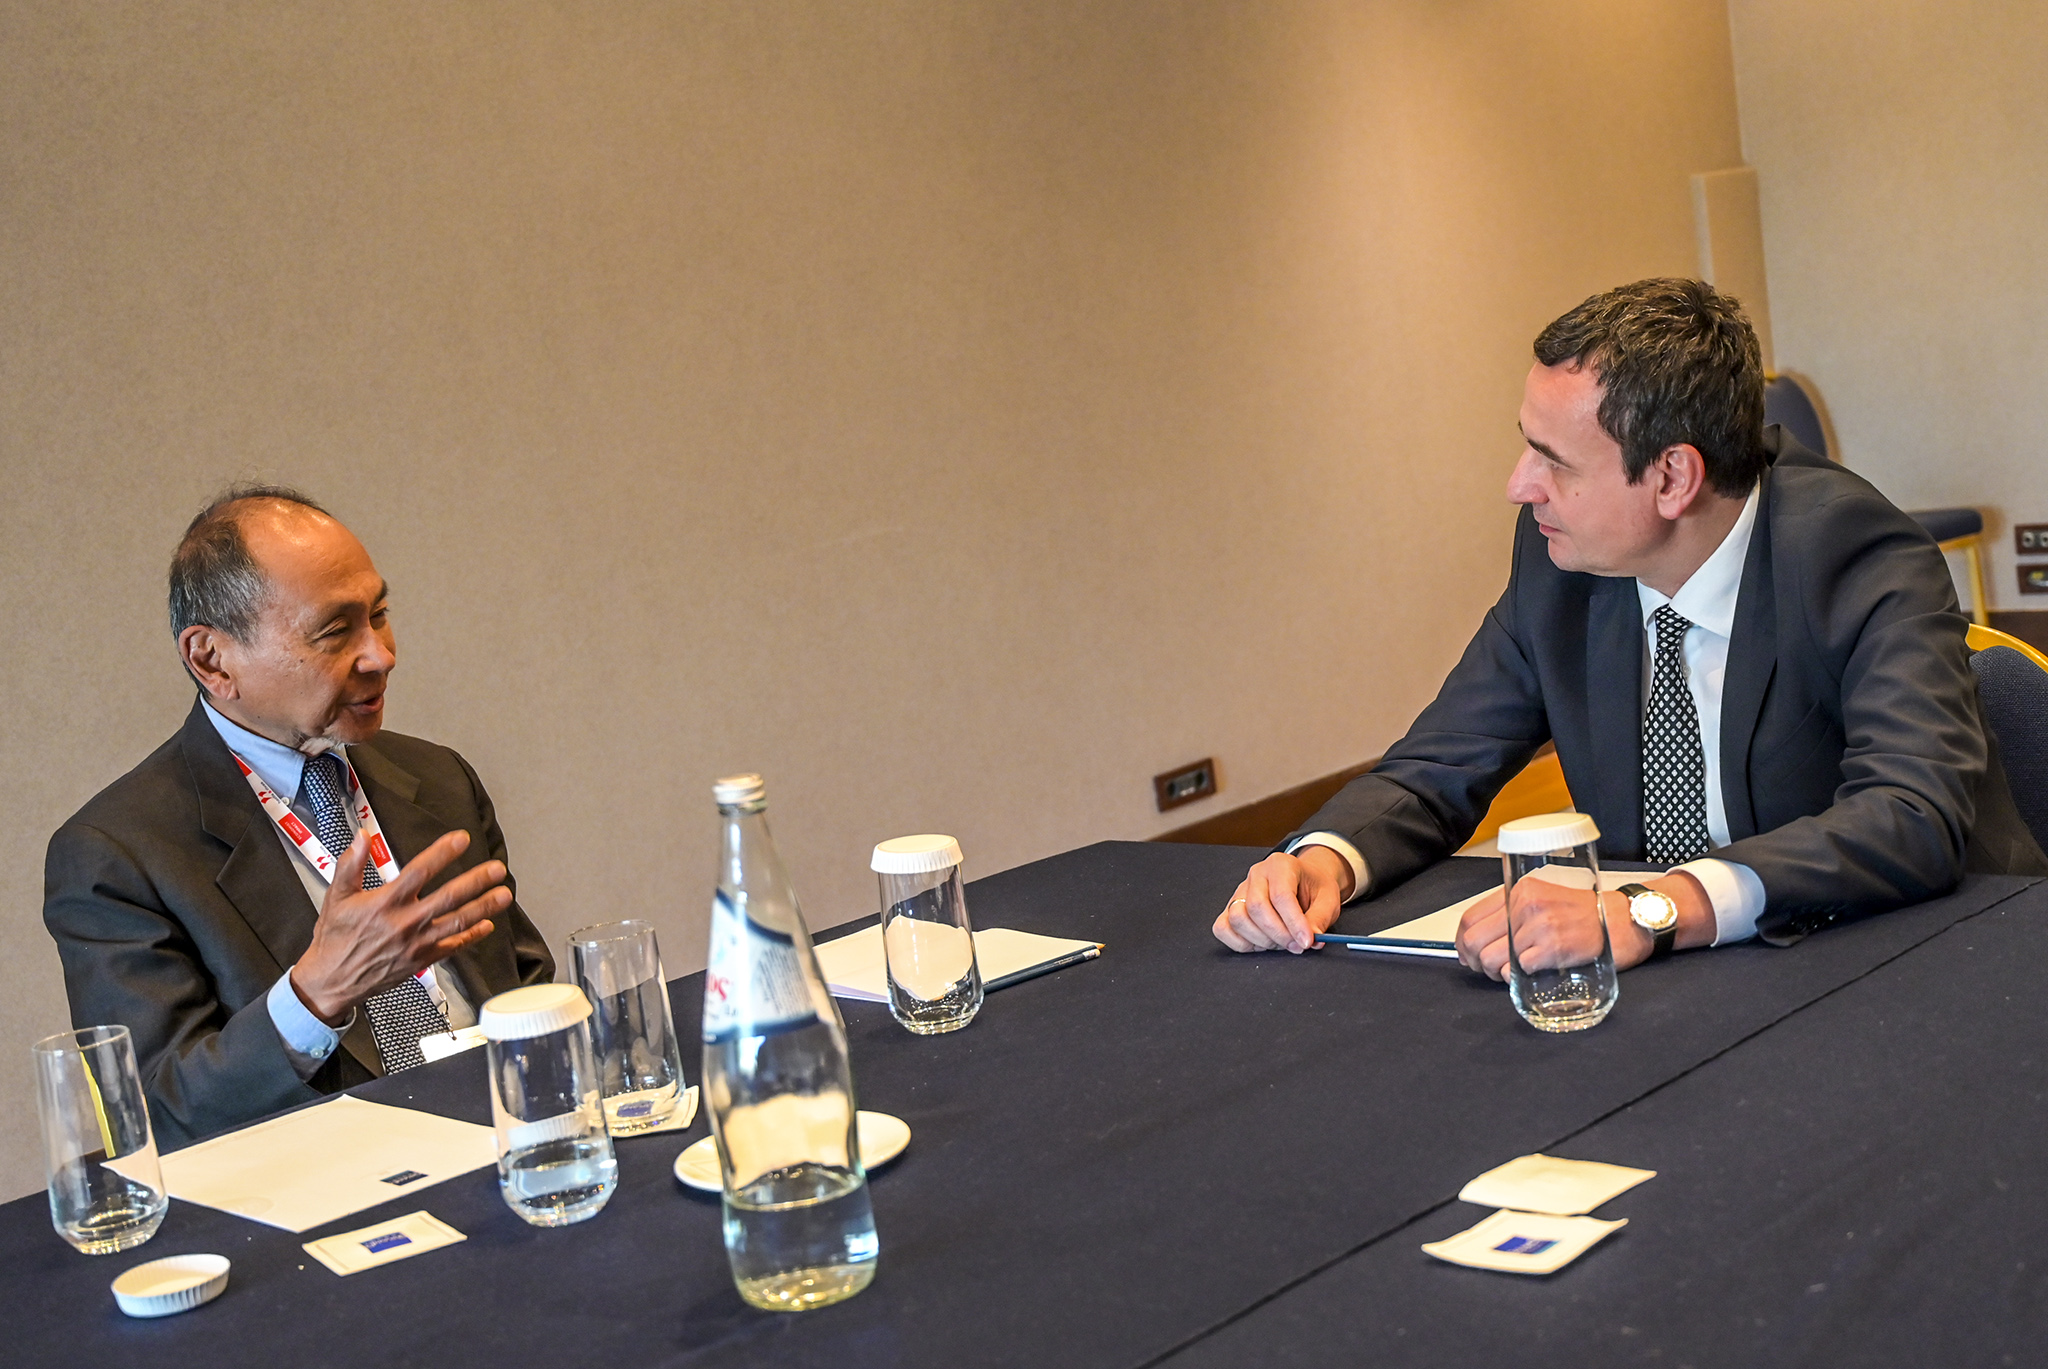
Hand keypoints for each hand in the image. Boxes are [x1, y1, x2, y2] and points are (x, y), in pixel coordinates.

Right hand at [290, 828, 510, 1022]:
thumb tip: (362, 836)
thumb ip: (351, 864)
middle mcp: (404, 922)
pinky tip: (488, 925)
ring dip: (483, 908)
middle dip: (475, 882)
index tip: (461, 840)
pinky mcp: (421, 960)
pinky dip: (471, 937)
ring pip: (456, 923)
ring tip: (504, 894)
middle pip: (447, 898)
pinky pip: (452, 948)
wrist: (331, 981)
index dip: (442, 854)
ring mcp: (416, 943)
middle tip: (496, 869)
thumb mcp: (336, 896)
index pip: (419, 872)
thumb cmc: (335, 938)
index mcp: (384, 903)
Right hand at [1212, 846, 1352, 953]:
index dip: (1294, 922)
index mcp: (1280, 865)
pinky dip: (1240, 942)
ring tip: (1281, 942)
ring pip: (1237, 918)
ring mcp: (1240, 891)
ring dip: (1261, 939)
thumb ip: (1320, 918)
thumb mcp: (1328, 899)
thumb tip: (1311, 939)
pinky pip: (1222, 928)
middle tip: (1297, 946)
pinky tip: (1261, 943)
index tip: (1307, 942)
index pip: (1281, 895)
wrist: (1304, 881)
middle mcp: (1256, 874)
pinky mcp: (1230, 908)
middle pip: (1256, 907)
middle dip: (1278, 934)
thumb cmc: (1314, 888)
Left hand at [1454, 871, 1709, 979]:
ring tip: (1513, 971)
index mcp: (1518, 890)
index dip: (1461, 942)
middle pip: (1476, 941)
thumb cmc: (1583, 913)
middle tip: (1487, 969)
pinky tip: (1533, 969)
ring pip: (1496, 958)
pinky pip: (1519, 968)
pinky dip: (1520, 974)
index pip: (1470, 917)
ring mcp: (1539, 925)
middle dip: (1476, 962)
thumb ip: (1513, 912)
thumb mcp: (1543, 899)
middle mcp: (1524, 904)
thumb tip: (1479, 939)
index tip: (1465, 954)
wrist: (1623, 920)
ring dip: (1500, 971)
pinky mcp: (1552, 946)